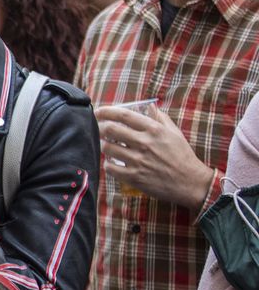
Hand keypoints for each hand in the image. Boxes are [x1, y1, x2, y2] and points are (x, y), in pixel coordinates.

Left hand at [96, 103, 215, 208]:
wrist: (191, 183)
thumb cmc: (182, 156)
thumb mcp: (174, 133)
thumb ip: (160, 118)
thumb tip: (149, 106)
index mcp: (154, 130)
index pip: (124, 115)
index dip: (107, 111)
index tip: (99, 111)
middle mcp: (144, 143)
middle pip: (110, 129)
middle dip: (99, 127)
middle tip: (98, 128)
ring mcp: (138, 160)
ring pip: (107, 148)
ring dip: (103, 145)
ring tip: (105, 145)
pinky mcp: (134, 177)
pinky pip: (110, 167)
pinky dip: (107, 164)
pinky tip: (111, 162)